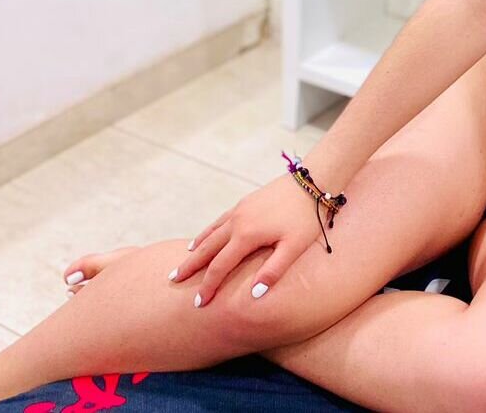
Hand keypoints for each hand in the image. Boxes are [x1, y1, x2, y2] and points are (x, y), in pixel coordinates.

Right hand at [169, 174, 327, 306]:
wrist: (311, 182)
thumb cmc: (306, 217)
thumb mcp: (294, 247)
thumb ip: (273, 270)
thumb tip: (254, 295)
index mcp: (247, 235)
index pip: (220, 267)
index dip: (209, 286)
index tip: (200, 303)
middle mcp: (237, 222)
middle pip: (206, 248)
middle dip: (190, 266)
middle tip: (173, 280)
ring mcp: (239, 210)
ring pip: (210, 233)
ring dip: (195, 249)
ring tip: (182, 262)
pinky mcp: (244, 202)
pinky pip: (219, 221)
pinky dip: (207, 232)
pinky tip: (203, 237)